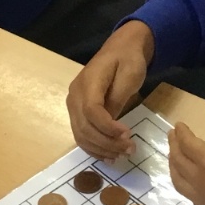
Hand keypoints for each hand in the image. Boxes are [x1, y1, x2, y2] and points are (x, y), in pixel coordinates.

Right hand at [67, 21, 153, 158]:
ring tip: (122, 154)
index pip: (91, 111)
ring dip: (100, 149)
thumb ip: (118, 98)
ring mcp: (74, 104)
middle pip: (84, 126)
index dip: (107, 127)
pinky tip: (108, 156)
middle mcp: (75, 95)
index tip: (127, 135)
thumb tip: (111, 124)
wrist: (121, 48)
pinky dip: (93, 148)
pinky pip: (81, 134)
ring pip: (80, 135)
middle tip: (130, 149)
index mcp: (88, 82)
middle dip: (107, 143)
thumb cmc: (128, 59)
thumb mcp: (130, 75)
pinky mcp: (77, 112)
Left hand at [169, 96, 204, 204]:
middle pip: (178, 161)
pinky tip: (190, 183)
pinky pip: (187, 195)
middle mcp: (198, 182)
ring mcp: (202, 201)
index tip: (179, 125)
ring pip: (178, 181)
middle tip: (173, 137)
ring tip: (174, 158)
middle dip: (173, 146)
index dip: (181, 133)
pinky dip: (182, 184)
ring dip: (173, 166)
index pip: (186, 143)